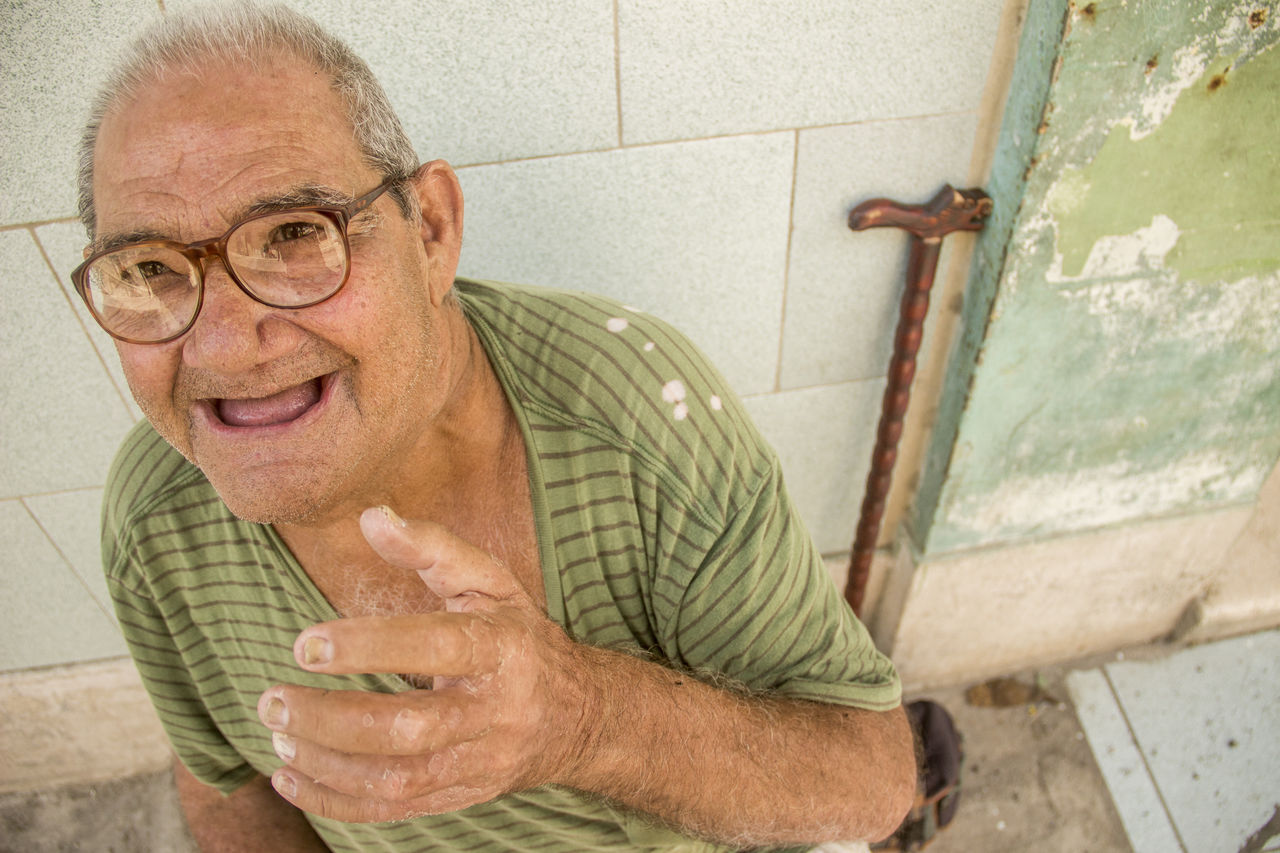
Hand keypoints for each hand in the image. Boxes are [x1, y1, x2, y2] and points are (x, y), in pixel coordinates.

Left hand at [259, 506, 591, 822]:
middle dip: (332, 719)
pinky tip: (291, 780)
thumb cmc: (521, 637)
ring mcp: (479, 762)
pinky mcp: (462, 796)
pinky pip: (395, 811)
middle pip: (410, 729)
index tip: (306, 643)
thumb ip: (433, 548)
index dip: (370, 647)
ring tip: (278, 735)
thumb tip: (371, 517)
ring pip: (398, 779)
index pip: (437, 646)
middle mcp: (494, 710)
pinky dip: (337, 802)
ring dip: (326, 763)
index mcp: (502, 647)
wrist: (579, 717)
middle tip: (274, 699)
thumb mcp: (492, 582)